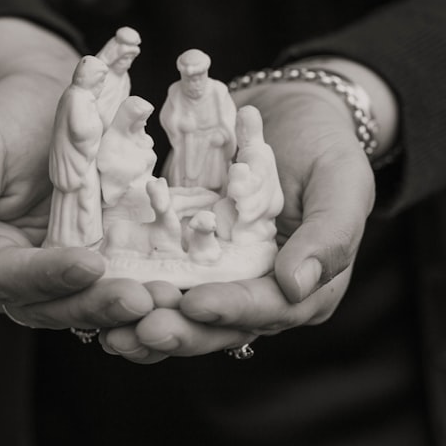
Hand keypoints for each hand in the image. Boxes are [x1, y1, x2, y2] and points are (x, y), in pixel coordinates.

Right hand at [0, 18, 152, 327]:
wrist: (46, 95)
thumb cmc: (2, 117)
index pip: (11, 280)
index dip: (49, 277)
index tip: (90, 265)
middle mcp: (17, 275)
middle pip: (52, 305)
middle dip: (96, 303)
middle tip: (142, 298)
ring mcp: (60, 269)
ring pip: (89, 302)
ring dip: (126, 306)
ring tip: (166, 298)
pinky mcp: (97, 257)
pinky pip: (117, 280)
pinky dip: (143, 285)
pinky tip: (175, 286)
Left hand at [102, 80, 375, 361]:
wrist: (292, 114)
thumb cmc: (328, 147)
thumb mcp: (343, 183)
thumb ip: (329, 237)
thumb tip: (296, 287)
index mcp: (306, 288)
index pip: (268, 308)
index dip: (232, 309)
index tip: (194, 303)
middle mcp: (261, 293)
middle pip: (220, 325)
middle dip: (181, 331)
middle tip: (141, 328)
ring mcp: (222, 277)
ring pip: (184, 314)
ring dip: (148, 324)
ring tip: (111, 328)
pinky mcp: (189, 257)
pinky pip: (161, 278)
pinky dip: (134, 290)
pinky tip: (102, 294)